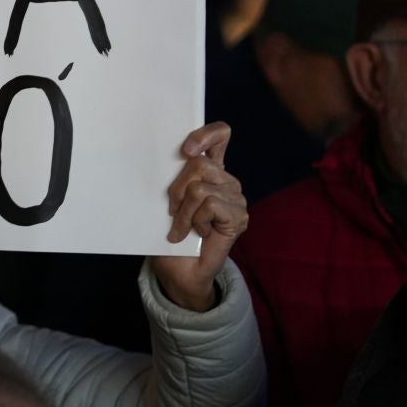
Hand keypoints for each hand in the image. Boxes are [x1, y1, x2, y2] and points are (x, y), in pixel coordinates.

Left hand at [148, 123, 247, 312]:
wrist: (180, 271)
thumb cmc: (172, 236)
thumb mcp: (168, 202)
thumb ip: (176, 178)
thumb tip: (174, 158)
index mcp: (211, 171)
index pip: (220, 135)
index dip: (205, 134)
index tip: (186, 150)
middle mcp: (226, 181)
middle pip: (199, 164)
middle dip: (177, 190)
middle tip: (174, 213)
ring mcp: (236, 198)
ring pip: (199, 188)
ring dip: (183, 212)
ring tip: (184, 227)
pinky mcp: (238, 216)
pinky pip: (209, 204)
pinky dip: (195, 221)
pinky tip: (199, 234)